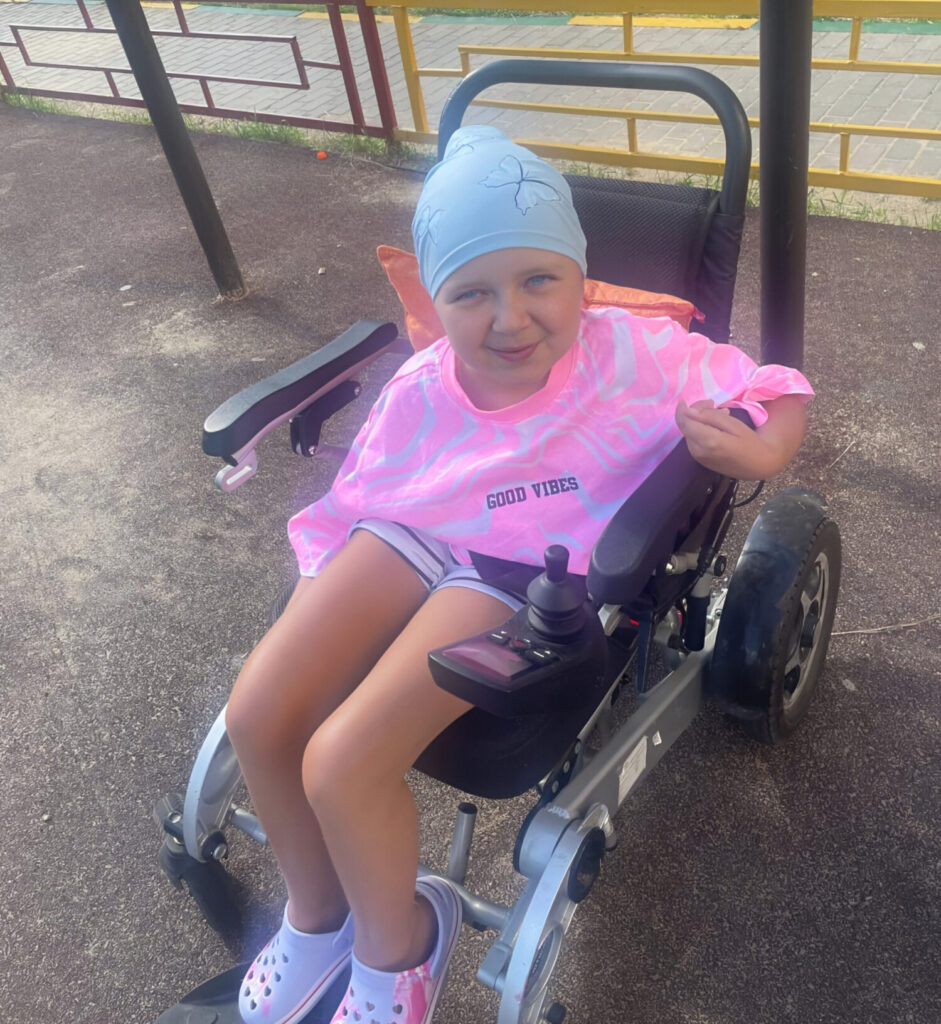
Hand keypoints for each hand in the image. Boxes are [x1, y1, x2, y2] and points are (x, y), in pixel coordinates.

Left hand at [675, 396, 805, 478]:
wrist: (756, 465)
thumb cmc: (749, 442)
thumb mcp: (733, 424)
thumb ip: (710, 417)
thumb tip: (689, 411)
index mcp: (708, 441)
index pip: (684, 421)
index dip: (684, 408)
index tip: (690, 400)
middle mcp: (698, 451)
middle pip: (685, 426)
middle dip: (694, 412)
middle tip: (713, 404)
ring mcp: (697, 457)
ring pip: (688, 432)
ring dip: (698, 421)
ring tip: (720, 415)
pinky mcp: (698, 459)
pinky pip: (692, 439)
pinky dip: (699, 430)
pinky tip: (715, 427)